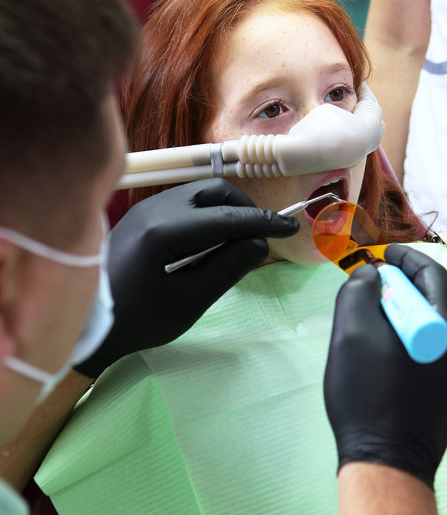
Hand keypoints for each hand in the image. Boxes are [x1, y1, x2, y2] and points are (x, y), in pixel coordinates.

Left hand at [76, 179, 297, 377]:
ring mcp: (145, 209)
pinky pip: (184, 203)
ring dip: (226, 210)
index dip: (263, 221)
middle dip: (244, 210)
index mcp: (165, 232)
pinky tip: (211, 241)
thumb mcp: (188, 303)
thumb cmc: (138, 320)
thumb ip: (227, 269)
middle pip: (214, 192)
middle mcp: (154, 209)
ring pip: (199, 194)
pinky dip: (207, 214)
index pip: (227, 217)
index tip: (290, 228)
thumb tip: (259, 243)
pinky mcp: (141, 216)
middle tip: (261, 238)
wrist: (88, 323)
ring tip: (239, 241)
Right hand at [324, 243, 446, 486]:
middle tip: (370, 285)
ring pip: (434, 326)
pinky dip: (410, 337)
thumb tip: (371, 275)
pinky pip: (433, 350)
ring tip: (372, 317)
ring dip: (405, 312)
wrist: (387, 465)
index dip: (406, 258)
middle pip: (436, 300)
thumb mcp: (351, 335)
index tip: (380, 253)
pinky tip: (384, 349)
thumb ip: (359, 292)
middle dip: (402, 285)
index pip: (434, 276)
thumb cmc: (367, 397)